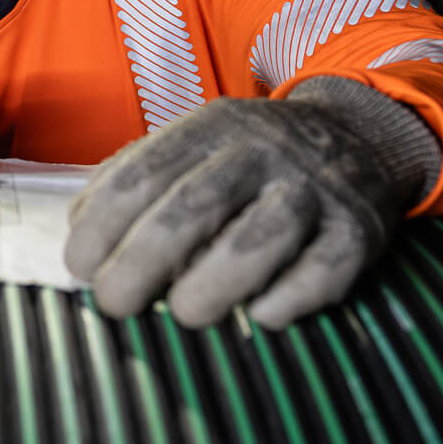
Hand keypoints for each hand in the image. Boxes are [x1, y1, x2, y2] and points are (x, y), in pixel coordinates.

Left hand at [64, 94, 411, 328]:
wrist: (363, 135)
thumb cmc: (253, 158)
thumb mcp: (197, 144)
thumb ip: (138, 176)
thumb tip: (79, 227)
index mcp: (212, 127)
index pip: (145, 173)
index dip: (104, 222)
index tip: (79, 266)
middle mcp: (264, 151)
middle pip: (195, 206)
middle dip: (143, 260)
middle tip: (115, 303)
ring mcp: (316, 188)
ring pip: (261, 236)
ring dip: (214, 283)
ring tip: (185, 316)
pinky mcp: (360, 229)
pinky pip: (325, 268)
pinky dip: (290, 297)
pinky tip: (262, 316)